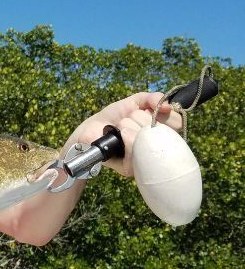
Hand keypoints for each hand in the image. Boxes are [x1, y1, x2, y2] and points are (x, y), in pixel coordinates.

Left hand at [68, 92, 183, 177]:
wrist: (90, 130)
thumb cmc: (113, 118)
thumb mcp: (134, 103)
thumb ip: (151, 99)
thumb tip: (168, 105)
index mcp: (161, 134)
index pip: (177, 123)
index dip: (164, 112)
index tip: (149, 110)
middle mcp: (155, 150)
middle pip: (163, 128)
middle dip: (143, 117)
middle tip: (130, 119)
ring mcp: (144, 162)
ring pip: (148, 136)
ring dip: (130, 124)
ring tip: (120, 128)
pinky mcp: (130, 169)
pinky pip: (136, 149)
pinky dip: (127, 136)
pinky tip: (120, 134)